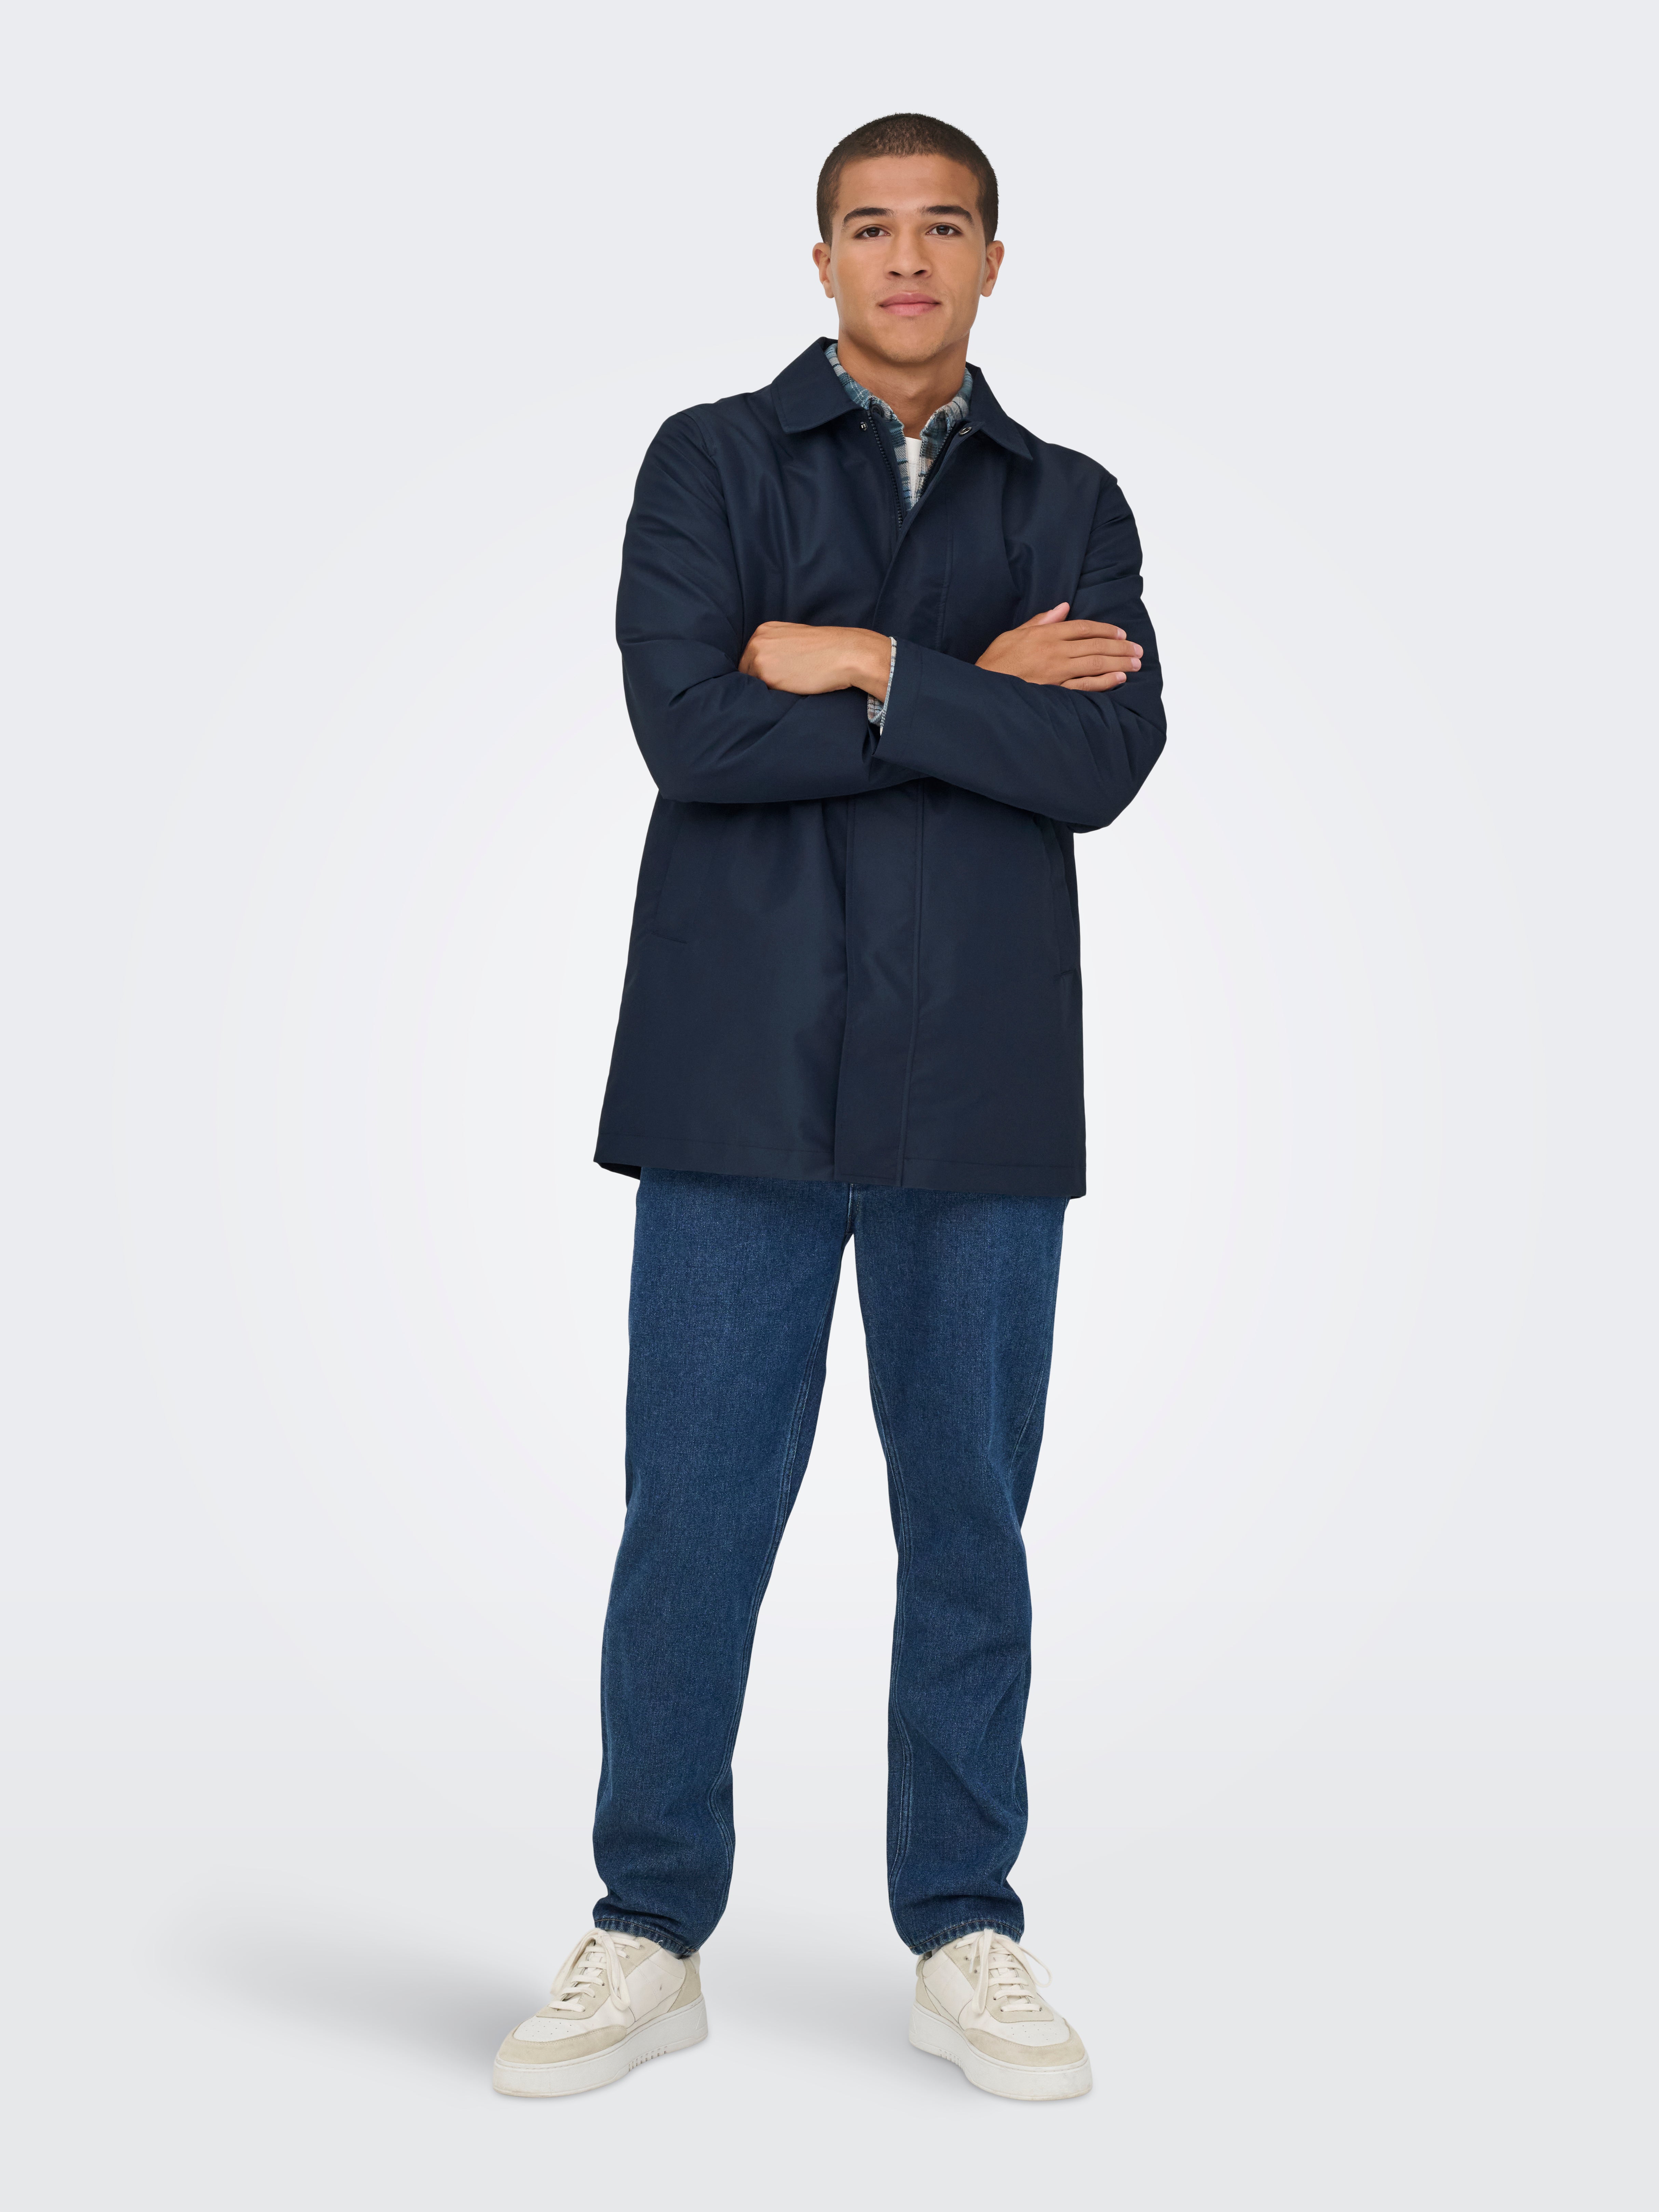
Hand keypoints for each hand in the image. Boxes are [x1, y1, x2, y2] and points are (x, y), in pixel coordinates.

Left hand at [739, 622, 891, 697]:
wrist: (845, 653)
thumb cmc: (826, 648)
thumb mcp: (796, 637)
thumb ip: (777, 647)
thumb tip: (770, 665)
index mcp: (764, 630)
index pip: (750, 657)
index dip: (761, 671)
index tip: (775, 678)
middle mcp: (757, 641)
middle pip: (746, 670)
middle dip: (760, 680)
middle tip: (783, 686)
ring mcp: (760, 659)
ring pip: (752, 683)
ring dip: (765, 689)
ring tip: (788, 689)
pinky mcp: (767, 677)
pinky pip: (761, 693)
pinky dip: (771, 697)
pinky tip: (789, 692)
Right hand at [976, 602, 1142, 690]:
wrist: (982, 689)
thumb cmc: (995, 663)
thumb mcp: (1013, 634)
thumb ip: (1040, 621)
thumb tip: (1063, 608)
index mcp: (1045, 635)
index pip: (1082, 627)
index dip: (1105, 629)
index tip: (1121, 633)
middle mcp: (1054, 651)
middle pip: (1095, 644)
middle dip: (1120, 646)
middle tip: (1137, 650)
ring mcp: (1056, 672)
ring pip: (1095, 663)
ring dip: (1119, 662)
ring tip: (1136, 663)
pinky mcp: (1055, 691)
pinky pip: (1085, 686)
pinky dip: (1104, 681)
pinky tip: (1119, 678)